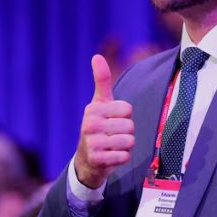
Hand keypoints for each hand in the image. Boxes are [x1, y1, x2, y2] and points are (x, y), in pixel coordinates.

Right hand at [75, 55, 134, 189]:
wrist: (86, 160)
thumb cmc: (97, 127)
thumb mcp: (99, 103)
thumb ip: (101, 80)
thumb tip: (96, 56)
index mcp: (92, 109)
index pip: (127, 108)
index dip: (125, 116)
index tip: (112, 119)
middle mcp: (89, 125)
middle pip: (130, 125)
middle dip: (126, 132)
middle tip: (113, 135)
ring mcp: (92, 144)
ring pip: (129, 141)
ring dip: (126, 146)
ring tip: (113, 146)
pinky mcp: (97, 160)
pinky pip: (125, 156)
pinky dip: (122, 158)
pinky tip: (111, 156)